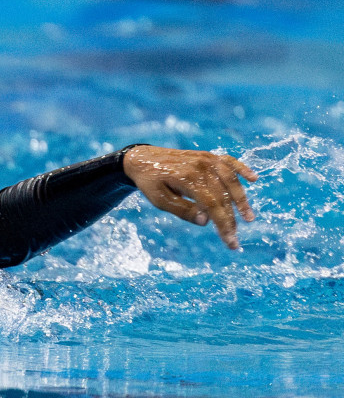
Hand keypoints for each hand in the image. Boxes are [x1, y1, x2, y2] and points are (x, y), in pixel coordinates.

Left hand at [121, 145, 256, 249]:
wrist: (142, 158)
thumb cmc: (150, 182)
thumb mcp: (159, 199)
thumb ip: (182, 210)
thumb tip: (206, 221)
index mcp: (188, 177)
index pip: (213, 204)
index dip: (223, 224)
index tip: (230, 242)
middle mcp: (201, 166)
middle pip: (223, 195)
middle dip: (231, 219)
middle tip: (234, 238)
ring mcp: (206, 159)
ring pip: (231, 180)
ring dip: (241, 199)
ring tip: (248, 217)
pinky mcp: (208, 155)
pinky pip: (229, 161)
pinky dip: (242, 169)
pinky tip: (254, 179)